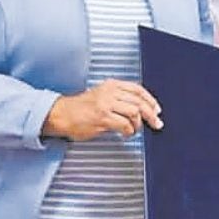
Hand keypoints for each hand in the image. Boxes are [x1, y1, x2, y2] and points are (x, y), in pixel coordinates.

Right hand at [43, 79, 162, 140]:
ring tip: (134, 130)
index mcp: (111, 85)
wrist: (61, 114)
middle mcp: (110, 92)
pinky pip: (124, 125)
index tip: (157, 110)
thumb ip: (119, 98)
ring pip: (134, 112)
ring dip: (138, 124)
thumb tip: (141, 109)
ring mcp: (106, 104)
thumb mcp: (101, 95)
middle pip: (139, 101)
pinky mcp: (102, 118)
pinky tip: (126, 133)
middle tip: (157, 124)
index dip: (150, 100)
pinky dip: (129, 131)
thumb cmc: (81, 108)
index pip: (137, 90)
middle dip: (151, 114)